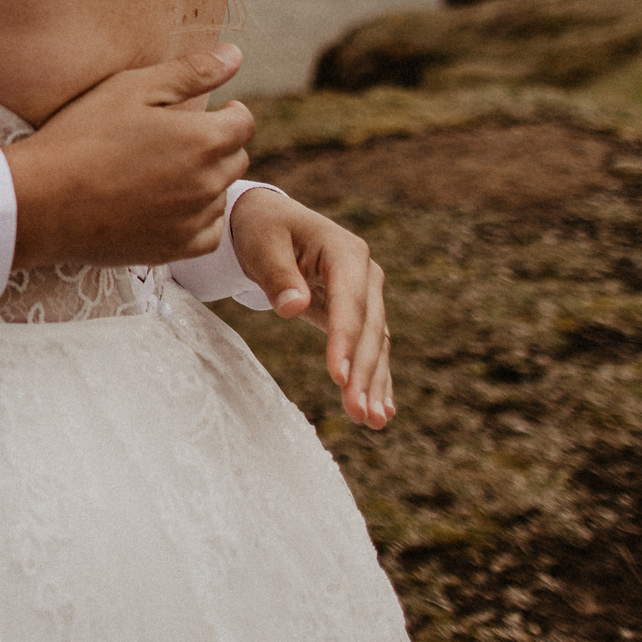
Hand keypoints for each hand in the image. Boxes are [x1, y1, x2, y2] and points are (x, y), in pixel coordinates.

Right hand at [4, 45, 253, 270]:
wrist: (43, 200)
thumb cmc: (83, 135)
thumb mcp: (132, 88)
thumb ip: (191, 71)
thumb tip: (236, 55)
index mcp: (203, 138)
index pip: (244, 123)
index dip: (230, 112)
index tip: (212, 111)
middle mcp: (208, 182)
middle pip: (236, 158)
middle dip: (218, 144)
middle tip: (179, 139)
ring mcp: (193, 220)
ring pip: (221, 194)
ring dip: (207, 181)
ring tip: (165, 171)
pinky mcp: (175, 249)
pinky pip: (208, 232)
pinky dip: (197, 218)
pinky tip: (167, 204)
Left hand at [229, 189, 395, 429]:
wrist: (270, 221)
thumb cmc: (263, 229)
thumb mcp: (261, 243)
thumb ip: (277, 274)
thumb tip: (293, 307)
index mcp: (344, 251)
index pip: (349, 302)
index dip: (345, 340)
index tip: (338, 378)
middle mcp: (365, 273)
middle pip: (368, 328)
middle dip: (363, 372)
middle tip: (358, 413)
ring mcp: (366, 294)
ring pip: (375, 344)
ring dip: (374, 383)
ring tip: (372, 421)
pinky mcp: (358, 313)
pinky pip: (370, 348)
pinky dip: (374, 378)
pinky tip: (379, 411)